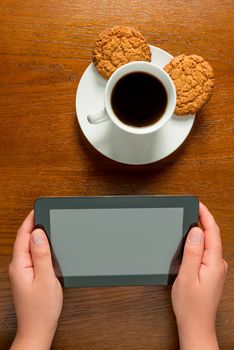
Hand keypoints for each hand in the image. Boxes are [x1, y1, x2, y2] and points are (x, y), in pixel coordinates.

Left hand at [9, 210, 62, 349]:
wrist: (38, 329)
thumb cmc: (41, 309)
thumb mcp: (45, 278)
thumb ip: (42, 255)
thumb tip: (39, 234)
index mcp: (20, 265)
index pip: (23, 235)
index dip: (30, 220)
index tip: (38, 209)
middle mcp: (18, 266)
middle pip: (24, 239)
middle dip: (33, 225)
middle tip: (45, 213)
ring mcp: (22, 272)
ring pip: (28, 247)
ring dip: (36, 235)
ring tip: (46, 224)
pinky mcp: (28, 276)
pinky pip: (32, 255)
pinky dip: (39, 246)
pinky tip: (47, 246)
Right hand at [171, 203, 227, 349]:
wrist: (196, 325)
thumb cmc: (190, 305)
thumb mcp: (187, 276)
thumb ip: (193, 252)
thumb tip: (196, 231)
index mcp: (214, 263)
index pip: (212, 232)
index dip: (205, 216)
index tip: (198, 205)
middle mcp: (218, 264)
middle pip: (212, 235)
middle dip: (203, 220)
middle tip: (192, 209)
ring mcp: (216, 269)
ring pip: (210, 243)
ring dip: (202, 230)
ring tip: (191, 220)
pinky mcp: (211, 272)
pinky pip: (207, 251)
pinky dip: (200, 241)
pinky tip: (192, 241)